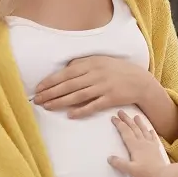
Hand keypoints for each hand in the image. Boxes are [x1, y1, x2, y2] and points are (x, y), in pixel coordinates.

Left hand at [33, 56, 152, 118]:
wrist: (140, 81)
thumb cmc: (117, 71)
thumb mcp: (100, 61)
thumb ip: (83, 64)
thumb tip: (65, 69)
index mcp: (91, 64)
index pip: (66, 73)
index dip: (51, 81)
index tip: (38, 88)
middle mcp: (96, 74)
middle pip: (69, 85)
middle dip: (51, 92)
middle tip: (37, 100)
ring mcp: (104, 87)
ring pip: (78, 95)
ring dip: (61, 101)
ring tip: (48, 107)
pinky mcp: (111, 98)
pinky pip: (94, 105)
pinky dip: (81, 110)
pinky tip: (70, 115)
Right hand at [107, 111, 168, 176]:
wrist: (163, 175)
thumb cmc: (146, 173)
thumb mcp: (130, 170)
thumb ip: (119, 163)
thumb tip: (109, 158)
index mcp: (135, 146)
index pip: (125, 132)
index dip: (119, 124)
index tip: (114, 118)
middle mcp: (142, 143)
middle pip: (133, 128)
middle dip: (126, 119)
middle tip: (121, 112)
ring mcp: (150, 145)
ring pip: (143, 130)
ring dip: (139, 123)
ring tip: (136, 116)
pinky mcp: (156, 149)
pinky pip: (153, 137)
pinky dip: (151, 132)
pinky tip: (150, 129)